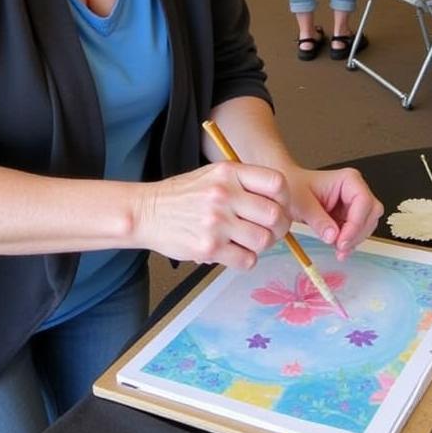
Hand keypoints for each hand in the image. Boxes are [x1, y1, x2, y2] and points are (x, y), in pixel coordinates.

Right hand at [134, 162, 291, 269]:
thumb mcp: (213, 175)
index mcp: (228, 172)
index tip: (281, 207)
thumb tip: (280, 204)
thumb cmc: (182, 195)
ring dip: (262, 245)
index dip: (285, 199)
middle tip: (270, 230)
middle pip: (275, 215)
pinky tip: (235, 252)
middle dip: (279, 227)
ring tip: (249, 241)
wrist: (146, 212)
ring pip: (263, 240)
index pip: (277, 183)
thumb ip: (244, 183)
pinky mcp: (209, 248)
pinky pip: (246, 260)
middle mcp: (224, 195)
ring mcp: (216, 222)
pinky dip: (245, 259)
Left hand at [283, 166, 382, 259]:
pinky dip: (351, 243)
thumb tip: (333, 236)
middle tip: (340, 247)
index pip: (363, 201)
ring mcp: (354, 204)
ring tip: (337, 249)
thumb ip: (318, 220)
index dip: (356, 223)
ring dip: (354, 240)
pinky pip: (358, 232)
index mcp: (348, 179)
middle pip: (371, 214)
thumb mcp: (301, 204)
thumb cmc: (294, 188)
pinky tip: (339, 250)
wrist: (285, 191)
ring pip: (367, 225)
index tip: (342, 241)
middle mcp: (355, 190)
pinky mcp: (350, 217)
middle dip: (357, 233)